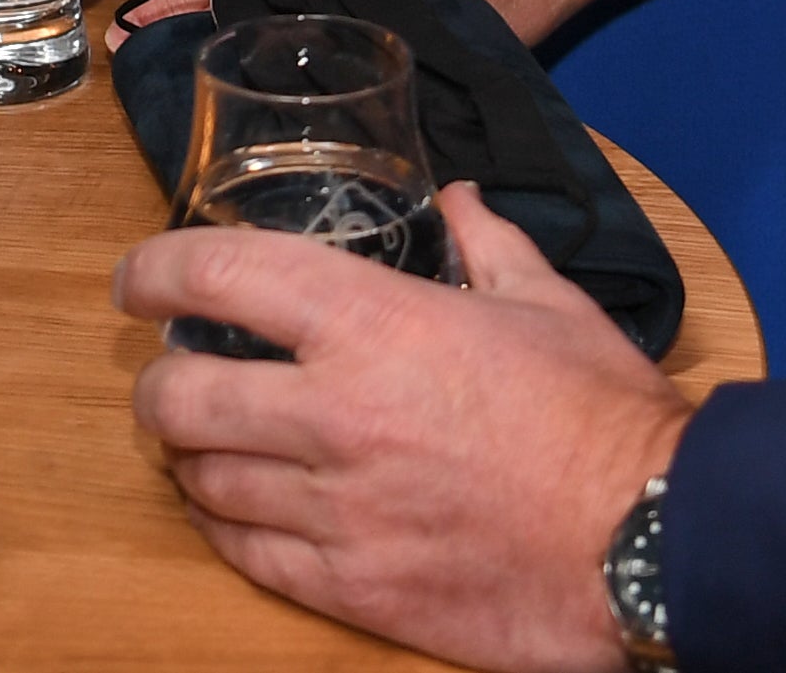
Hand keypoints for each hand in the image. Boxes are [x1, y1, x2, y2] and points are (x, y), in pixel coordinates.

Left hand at [126, 185, 688, 672]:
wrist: (647, 541)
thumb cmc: (603, 418)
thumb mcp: (549, 303)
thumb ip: (488, 243)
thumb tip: (460, 200)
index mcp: (375, 325)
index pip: (221, 277)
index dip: (156, 272)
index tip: (138, 278)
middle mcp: (334, 414)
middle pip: (180, 395)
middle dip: (158, 382)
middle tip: (170, 372)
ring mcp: (336, 508)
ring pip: (202, 479)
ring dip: (188, 456)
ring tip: (204, 441)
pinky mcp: (351, 586)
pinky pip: (245, 553)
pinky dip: (222, 524)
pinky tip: (231, 509)